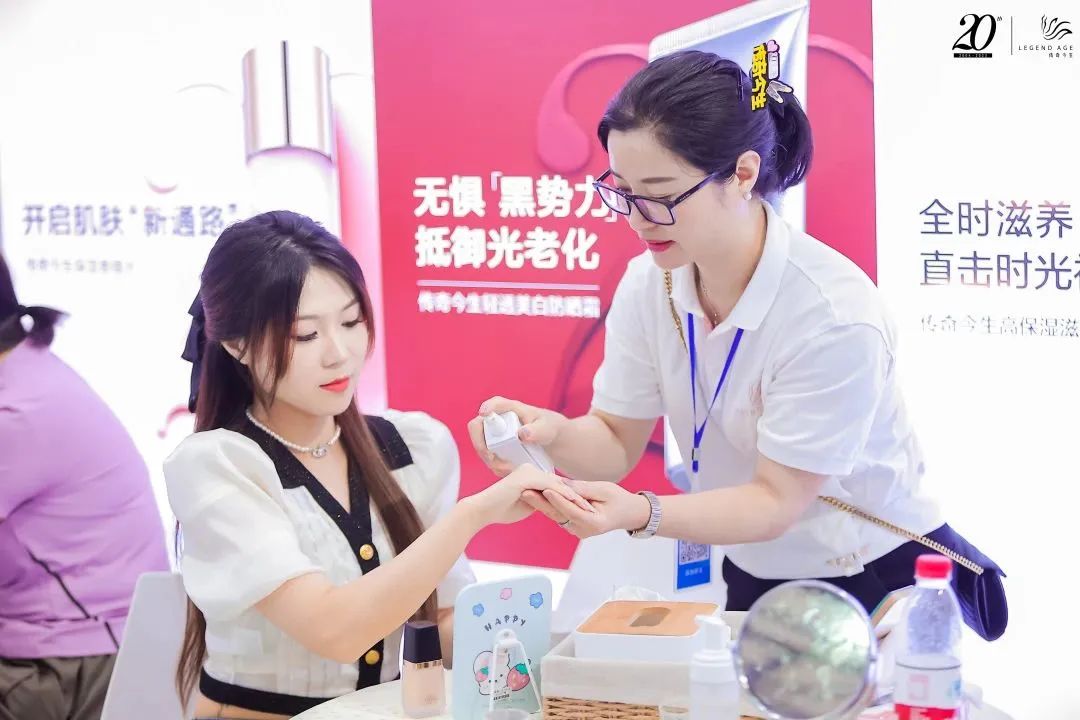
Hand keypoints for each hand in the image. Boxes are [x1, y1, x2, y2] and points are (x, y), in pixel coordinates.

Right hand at [462, 465, 593, 525]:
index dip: (570, 496)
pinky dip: (565, 497)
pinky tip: (578, 504)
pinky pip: (552, 488)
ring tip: (590, 507)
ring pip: (558, 485)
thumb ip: (539, 500)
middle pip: (559, 483)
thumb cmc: (500, 509)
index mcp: (530, 473)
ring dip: (574, 496)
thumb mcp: (526, 504)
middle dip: (576, 495)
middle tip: (593, 505)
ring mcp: (529, 471)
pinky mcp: (528, 478)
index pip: (555, 485)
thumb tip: (551, 504)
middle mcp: (531, 469)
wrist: (482, 510)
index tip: (585, 506)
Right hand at [467, 396, 568, 477]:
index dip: (487, 407)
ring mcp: (495, 434)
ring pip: (481, 446)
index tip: (484, 413)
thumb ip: (537, 431)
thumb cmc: (549, 428)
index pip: (495, 403)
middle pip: (478, 428)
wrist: (550, 440)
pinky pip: (488, 458)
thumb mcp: (547, 428)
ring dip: (490, 460)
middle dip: (481, 445)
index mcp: (511, 409)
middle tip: (492, 459)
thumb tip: (521, 434)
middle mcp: (498, 420)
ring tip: (507, 469)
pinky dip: (496, 467)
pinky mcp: (496, 448)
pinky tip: (508, 472)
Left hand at [524, 480, 652, 539]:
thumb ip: (583, 488)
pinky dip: (548, 505)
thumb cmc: (619, 499)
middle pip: (558, 515)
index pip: (572, 510)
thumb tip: (563, 483)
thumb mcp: (604, 489)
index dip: (558, 499)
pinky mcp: (572, 526)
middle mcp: (583, 530)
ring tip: (525, 491)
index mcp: (594, 523)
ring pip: (556, 515)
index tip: (545, 489)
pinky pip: (558, 515)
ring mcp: (577, 530)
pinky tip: (535, 495)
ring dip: (540, 503)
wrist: (627, 513)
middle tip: (525, 491)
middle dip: (541, 502)